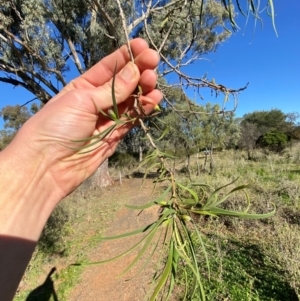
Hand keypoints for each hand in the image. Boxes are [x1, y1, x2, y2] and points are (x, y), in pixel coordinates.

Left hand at [7, 38, 161, 199]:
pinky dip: (144, 109)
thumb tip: (135, 70)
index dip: (126, 56)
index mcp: (84, 87)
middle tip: (153, 63)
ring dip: (144, 90)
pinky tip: (154, 100)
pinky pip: (133, 118)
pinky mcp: (116, 134)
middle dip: (139, 71)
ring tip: (153, 82)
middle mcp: (97, 100)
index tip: (143, 47)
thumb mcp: (82, 101)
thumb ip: (112, 90)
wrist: (49, 166)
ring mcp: (108, 118)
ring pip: (131, 100)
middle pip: (124, 83)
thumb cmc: (56, 127)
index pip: (109, 67)